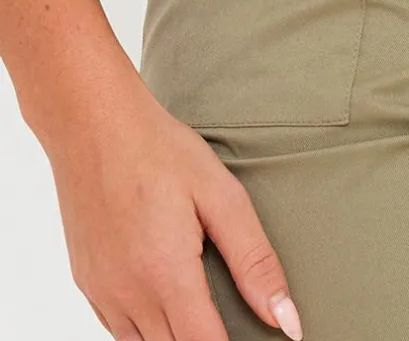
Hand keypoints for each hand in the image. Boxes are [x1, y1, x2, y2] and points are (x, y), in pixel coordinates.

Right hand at [46, 77, 302, 340]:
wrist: (92, 123)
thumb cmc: (158, 150)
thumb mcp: (221, 194)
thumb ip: (254, 262)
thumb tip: (287, 320)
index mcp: (166, 275)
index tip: (255, 337)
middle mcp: (128, 294)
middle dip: (206, 340)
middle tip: (230, 317)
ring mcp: (102, 292)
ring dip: (175, 338)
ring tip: (202, 309)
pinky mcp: (86, 283)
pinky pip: (117, 330)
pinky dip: (145, 329)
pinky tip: (167, 302)